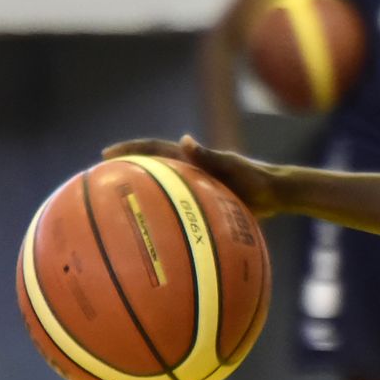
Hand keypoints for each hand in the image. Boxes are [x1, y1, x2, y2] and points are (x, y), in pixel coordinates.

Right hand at [102, 135, 284, 217]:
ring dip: (143, 197)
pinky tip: (156, 239)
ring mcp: (196, 188)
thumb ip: (210, 156)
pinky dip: (165, 220)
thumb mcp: (233, 167)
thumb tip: (185, 140)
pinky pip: (177, 212)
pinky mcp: (204, 203)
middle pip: (152, 171)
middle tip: (101, 180)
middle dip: (128, 172)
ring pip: (162, 192)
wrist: (278, 193)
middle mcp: (190, 171)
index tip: (106, 154)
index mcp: (192, 160)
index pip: (154, 150)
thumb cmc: (258, 178)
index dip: (130, 151)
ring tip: (119, 212)